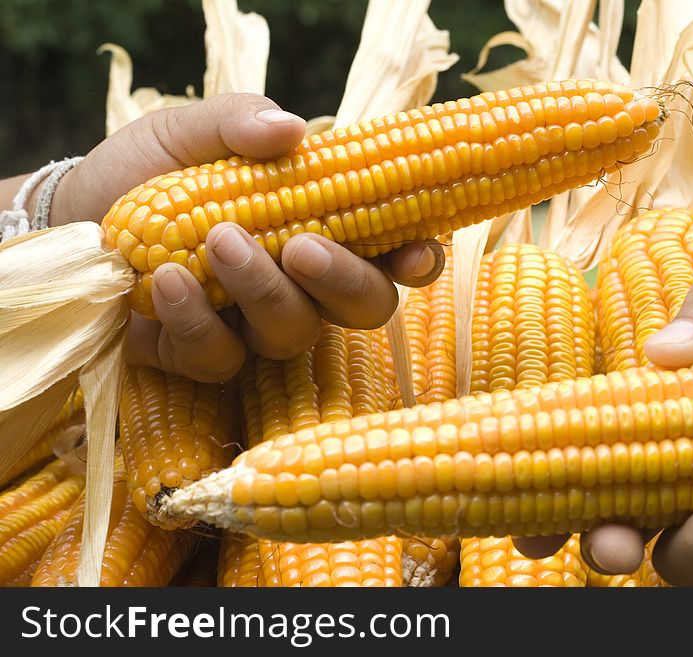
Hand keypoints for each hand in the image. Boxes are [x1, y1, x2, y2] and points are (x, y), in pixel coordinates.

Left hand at [51, 93, 443, 381]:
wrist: (72, 216)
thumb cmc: (147, 170)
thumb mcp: (191, 131)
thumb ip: (241, 123)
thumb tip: (294, 129)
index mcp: (319, 227)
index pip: (390, 253)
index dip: (416, 260)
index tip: (414, 253)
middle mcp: (301, 284)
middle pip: (363, 307)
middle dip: (343, 281)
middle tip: (300, 246)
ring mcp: (255, 325)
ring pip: (294, 333)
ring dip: (263, 289)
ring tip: (217, 240)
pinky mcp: (205, 356)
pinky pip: (222, 358)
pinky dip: (197, 320)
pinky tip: (169, 281)